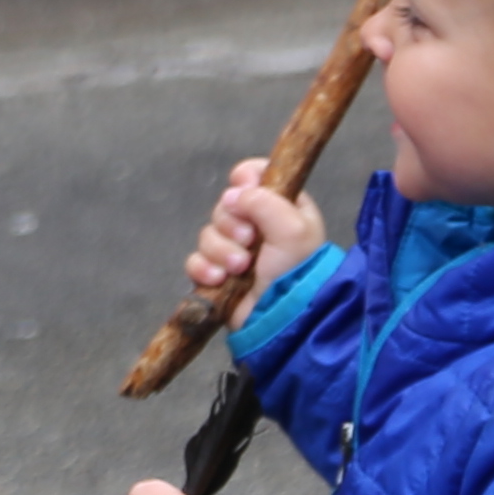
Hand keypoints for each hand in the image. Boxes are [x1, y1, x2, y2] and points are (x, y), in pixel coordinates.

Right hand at [185, 154, 323, 302]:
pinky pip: (196, 260)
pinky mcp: (218, 274)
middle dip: (232, 224)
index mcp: (283, 208)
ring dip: (221, 251)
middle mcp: (259, 226)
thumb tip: (232, 195)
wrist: (283, 318)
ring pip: (208, 234)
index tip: (244, 189)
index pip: (256, 176)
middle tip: (249, 241)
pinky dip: (204, 268)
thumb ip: (264, 200)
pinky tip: (219, 279)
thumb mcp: (292, 228)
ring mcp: (236, 251)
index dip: (245, 179)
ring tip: (239, 268)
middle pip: (225, 206)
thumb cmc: (297, 271)